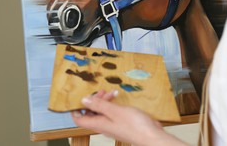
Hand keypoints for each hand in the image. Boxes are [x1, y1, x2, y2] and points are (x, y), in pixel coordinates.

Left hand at [71, 90, 187, 145]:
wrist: (150, 135)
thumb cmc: (134, 125)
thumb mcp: (115, 111)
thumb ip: (99, 105)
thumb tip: (83, 100)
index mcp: (99, 124)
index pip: (79, 119)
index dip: (76, 109)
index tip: (79, 98)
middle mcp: (104, 126)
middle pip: (92, 113)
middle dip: (94, 100)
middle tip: (102, 91)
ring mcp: (113, 125)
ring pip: (102, 112)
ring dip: (105, 101)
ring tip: (113, 93)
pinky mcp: (121, 123)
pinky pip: (112, 113)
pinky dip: (113, 105)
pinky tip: (119, 99)